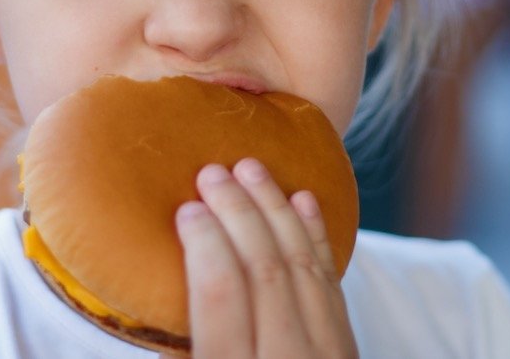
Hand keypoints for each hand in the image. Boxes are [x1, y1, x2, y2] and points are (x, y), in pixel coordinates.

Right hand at [160, 159, 357, 358]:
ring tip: (251, 169)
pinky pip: (333, 281)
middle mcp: (285, 358)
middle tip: (212, 173)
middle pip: (264, 269)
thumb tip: (161, 293)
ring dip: (276, 209)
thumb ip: (183, 347)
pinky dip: (317, 235)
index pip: (220, 293)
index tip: (187, 208)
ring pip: (302, 265)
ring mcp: (325, 352)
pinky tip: (303, 200)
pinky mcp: (348, 347)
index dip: (204, 244)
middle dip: (238, 212)